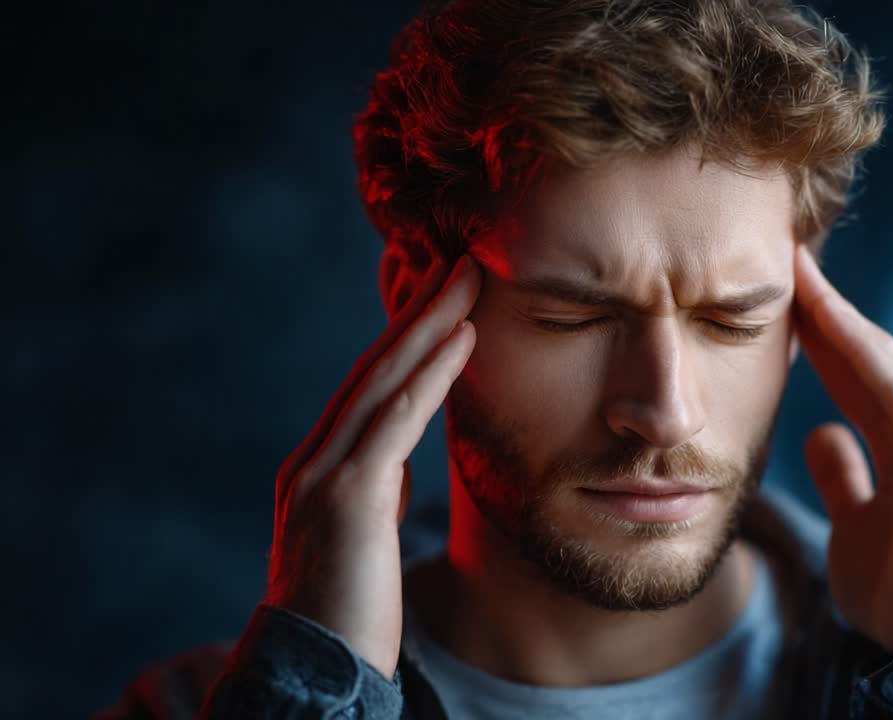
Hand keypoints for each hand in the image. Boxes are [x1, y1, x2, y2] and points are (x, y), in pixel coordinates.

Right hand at [263, 254, 479, 679]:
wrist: (315, 676)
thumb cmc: (347, 613)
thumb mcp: (360, 537)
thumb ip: (373, 491)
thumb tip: (396, 463)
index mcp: (322, 467)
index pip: (371, 385)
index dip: (410, 336)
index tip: (447, 296)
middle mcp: (315, 460)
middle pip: (375, 366)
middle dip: (420, 309)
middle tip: (462, 260)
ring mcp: (325, 475)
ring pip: (384, 379)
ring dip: (431, 322)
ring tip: (470, 277)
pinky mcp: (346, 499)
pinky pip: (396, 420)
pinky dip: (430, 373)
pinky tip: (463, 338)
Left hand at [791, 244, 892, 651]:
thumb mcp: (854, 521)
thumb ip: (844, 473)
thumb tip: (820, 432)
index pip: (858, 376)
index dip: (820, 333)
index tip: (780, 294)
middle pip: (869, 358)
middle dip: (827, 309)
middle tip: (786, 259)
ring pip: (883, 364)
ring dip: (841, 315)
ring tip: (800, 272)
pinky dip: (864, 352)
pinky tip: (831, 317)